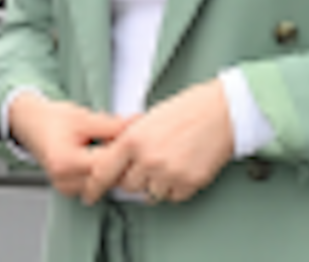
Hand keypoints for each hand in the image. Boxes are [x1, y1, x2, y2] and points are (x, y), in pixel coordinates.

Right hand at [7, 93, 129, 202]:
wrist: (31, 124)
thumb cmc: (52, 119)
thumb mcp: (83, 117)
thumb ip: (113, 125)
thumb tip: (138, 125)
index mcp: (65, 162)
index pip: (107, 164)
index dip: (124, 149)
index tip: (134, 136)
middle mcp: (64, 180)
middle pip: (107, 177)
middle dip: (120, 159)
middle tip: (125, 140)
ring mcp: (65, 188)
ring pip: (104, 184)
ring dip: (112, 168)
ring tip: (108, 147)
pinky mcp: (68, 190)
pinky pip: (95, 185)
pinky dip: (102, 172)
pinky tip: (100, 157)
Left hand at [92, 79, 234, 205]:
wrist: (219, 112)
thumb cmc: (185, 111)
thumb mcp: (145, 121)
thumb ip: (128, 142)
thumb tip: (114, 161)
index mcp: (132, 140)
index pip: (103, 171)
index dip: (94, 187)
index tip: (89, 195)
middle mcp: (148, 159)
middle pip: (128, 186)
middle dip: (133, 178)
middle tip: (147, 164)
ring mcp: (169, 173)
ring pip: (150, 193)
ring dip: (155, 183)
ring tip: (168, 162)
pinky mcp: (189, 183)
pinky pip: (173, 197)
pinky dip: (175, 188)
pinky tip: (181, 168)